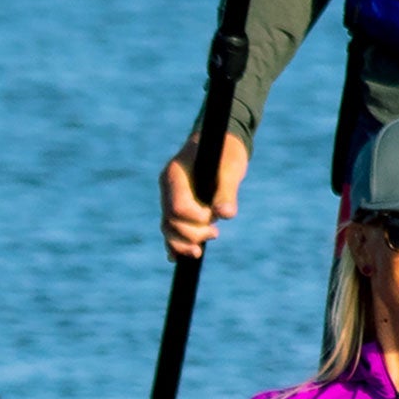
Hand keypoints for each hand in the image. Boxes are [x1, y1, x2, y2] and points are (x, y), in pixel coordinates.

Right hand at [160, 130, 249, 261]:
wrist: (222, 141)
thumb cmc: (227, 150)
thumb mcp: (230, 167)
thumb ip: (227, 190)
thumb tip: (226, 214)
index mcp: (175, 175)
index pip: (177, 208)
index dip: (196, 219)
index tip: (213, 216)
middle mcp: (167, 188)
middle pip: (170, 222)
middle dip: (192, 233)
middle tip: (215, 232)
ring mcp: (170, 198)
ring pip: (167, 229)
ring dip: (183, 243)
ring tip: (200, 250)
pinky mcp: (177, 207)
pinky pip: (171, 229)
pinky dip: (174, 244)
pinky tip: (179, 258)